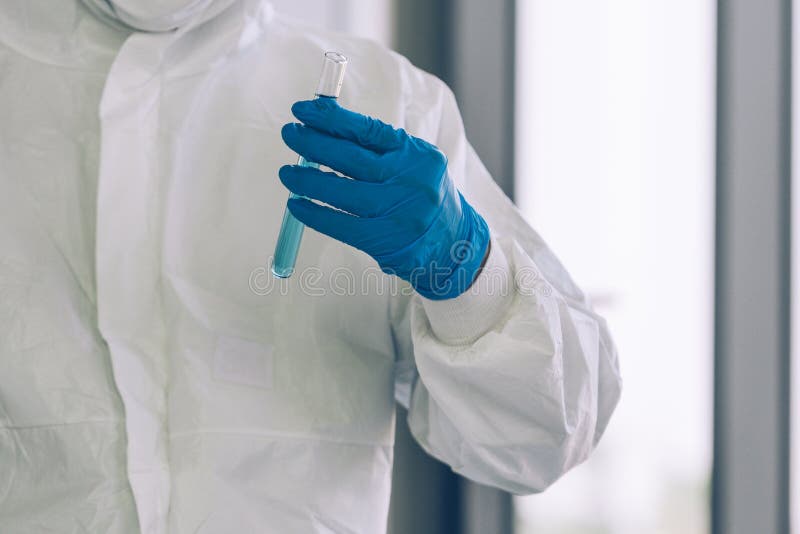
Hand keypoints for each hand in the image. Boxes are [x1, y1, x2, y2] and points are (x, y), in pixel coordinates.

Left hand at [279, 98, 489, 299]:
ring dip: (307, 180)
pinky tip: (297, 205)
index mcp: (417, 155)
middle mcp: (410, 180)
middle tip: (289, 134)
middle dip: (312, 143)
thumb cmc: (424, 199)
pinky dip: (314, 214)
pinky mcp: (386, 241)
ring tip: (288, 173)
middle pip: (350, 158)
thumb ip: (377, 148)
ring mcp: (399, 212)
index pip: (367, 130)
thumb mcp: (414, 165)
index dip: (331, 119)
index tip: (302, 111)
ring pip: (340, 191)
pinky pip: (340, 224)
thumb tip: (325, 128)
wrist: (455, 245)